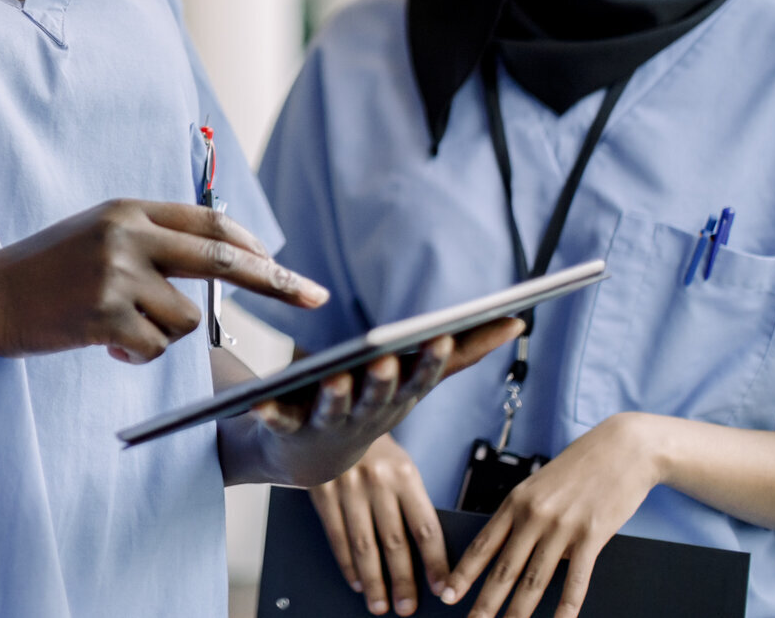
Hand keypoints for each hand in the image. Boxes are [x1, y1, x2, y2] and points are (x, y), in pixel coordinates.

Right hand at [0, 199, 328, 363]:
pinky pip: (155, 346)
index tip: (284, 264)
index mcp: (129, 210)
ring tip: (120, 329)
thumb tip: (221, 257)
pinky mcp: (105, 315)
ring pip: (187, 318)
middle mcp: (128, 235)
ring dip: (164, 334)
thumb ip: (150, 240)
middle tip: (316, 297)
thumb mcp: (98, 235)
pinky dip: (138, 353)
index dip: (252, 247)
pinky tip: (104, 343)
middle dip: (277, 282)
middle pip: (223, 260)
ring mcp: (117, 274)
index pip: (209, 224)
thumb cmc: (45, 271)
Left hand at [243, 319, 521, 489]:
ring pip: (334, 410)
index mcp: (398, 399)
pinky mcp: (289, 428)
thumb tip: (515, 321)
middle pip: (378, 397)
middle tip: (386, 359)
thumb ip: (464, 351)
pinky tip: (259, 401)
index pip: (419, 380)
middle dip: (384, 380)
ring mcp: (327, 425)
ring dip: (335, 396)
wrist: (310, 454)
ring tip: (334, 378)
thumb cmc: (370, 404)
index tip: (440, 337)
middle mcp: (367, 416)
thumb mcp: (416, 378)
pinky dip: (269, 413)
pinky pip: (278, 420)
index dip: (429, 362)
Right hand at [309, 434, 446, 615]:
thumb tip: (426, 554)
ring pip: (364, 545)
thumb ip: (410, 503)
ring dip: (373, 581)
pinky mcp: (322, 490)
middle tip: (407, 608)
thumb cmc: (376, 450)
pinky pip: (337, 535)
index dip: (436, 562)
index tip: (443, 588)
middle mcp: (377, 481)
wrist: (334, 416)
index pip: (425, 527)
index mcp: (405, 474)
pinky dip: (347, 563)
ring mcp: (347, 486)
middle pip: (394, 542)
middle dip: (403, 581)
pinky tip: (356, 581)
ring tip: (379, 605)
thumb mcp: (400, 467)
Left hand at [441, 412, 661, 617]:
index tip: (448, 594)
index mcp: (516, 501)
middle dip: (485, 602)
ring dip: (519, 611)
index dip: (464, 573)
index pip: (483, 544)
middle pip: (504, 568)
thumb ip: (526, 515)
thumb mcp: (541, 485)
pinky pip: (576, 579)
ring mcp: (562, 527)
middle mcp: (534, 515)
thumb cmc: (581, 466)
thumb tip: (515, 548)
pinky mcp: (592, 535)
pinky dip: (567, 606)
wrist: (624, 448)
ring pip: (535, 579)